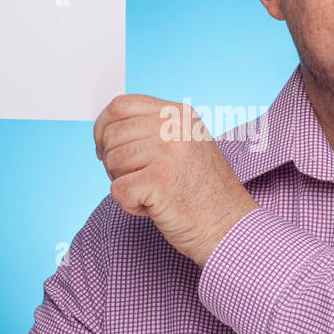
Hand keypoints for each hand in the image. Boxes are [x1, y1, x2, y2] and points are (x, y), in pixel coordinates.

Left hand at [94, 95, 258, 266]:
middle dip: (113, 162)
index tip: (105, 150)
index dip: (104, 127)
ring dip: (124, 184)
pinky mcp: (160, 181)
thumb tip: (105, 128)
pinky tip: (154, 208)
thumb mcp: (184, 145)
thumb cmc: (203, 192)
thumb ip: (152, 130)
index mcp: (179, 114)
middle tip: (136, 181)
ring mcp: (168, 152)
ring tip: (151, 194)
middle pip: (112, 134)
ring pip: (112, 161)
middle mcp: (174, 127)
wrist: (230, 227)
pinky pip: (117, 190)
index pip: (121, 105)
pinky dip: (129, 205)